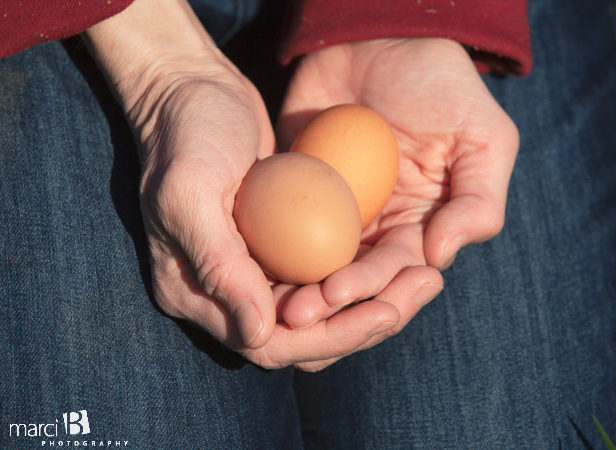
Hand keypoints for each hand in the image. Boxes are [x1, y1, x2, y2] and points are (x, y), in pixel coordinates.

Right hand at [85, 0, 433, 369]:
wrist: (192, 89)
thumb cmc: (186, 134)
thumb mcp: (190, 192)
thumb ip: (218, 264)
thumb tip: (258, 334)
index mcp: (196, 295)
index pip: (273, 343)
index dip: (332, 336)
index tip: (385, 311)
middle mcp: (229, 292)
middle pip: (309, 334)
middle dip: (367, 321)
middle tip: (424, 288)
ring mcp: (258, 269)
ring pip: (326, 307)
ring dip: (376, 299)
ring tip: (428, 278)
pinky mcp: (283, 244)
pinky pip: (330, 271)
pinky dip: (366, 269)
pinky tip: (410, 256)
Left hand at [274, 38, 518, 366]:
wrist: (385, 35)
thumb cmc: (446, 86)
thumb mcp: (484, 139)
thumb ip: (479, 200)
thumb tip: (441, 257)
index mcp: (424, 226)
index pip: (402, 273)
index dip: (376, 290)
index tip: (343, 294)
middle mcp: (380, 229)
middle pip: (354, 281)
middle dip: (329, 301)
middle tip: (298, 310)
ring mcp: (336, 212)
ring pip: (315, 266)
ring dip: (297, 288)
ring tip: (273, 300)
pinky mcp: (299, 189)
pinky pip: (283, 225)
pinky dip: (271, 249)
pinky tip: (251, 262)